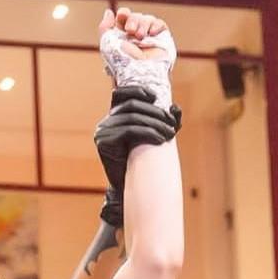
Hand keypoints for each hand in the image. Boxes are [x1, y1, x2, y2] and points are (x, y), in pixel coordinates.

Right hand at [95, 86, 181, 226]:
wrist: (131, 188)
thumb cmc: (143, 162)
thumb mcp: (153, 136)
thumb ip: (164, 121)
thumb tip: (175, 108)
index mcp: (113, 118)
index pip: (120, 94)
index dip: (136, 90)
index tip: (155, 97)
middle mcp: (105, 123)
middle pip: (132, 106)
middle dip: (155, 113)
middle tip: (171, 125)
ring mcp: (102, 132)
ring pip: (132, 118)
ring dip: (155, 124)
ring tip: (169, 134)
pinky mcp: (104, 142)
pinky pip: (129, 130)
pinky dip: (148, 133)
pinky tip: (160, 140)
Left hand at [99, 7, 176, 108]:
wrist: (140, 73)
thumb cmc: (122, 62)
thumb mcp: (107, 43)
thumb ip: (105, 27)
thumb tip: (109, 12)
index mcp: (122, 37)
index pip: (124, 17)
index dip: (124, 13)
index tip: (122, 16)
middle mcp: (136, 37)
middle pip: (136, 16)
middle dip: (133, 20)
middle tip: (131, 31)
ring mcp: (150, 38)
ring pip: (147, 19)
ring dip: (143, 24)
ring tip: (140, 37)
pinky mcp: (162, 40)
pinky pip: (160, 24)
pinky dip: (156, 25)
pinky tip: (151, 33)